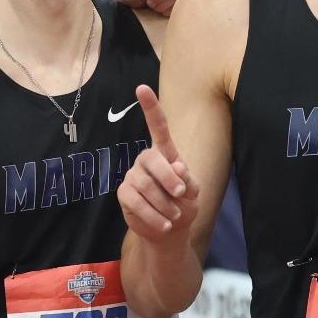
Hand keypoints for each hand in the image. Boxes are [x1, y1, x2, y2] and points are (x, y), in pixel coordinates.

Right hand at [117, 85, 200, 239]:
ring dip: (164, 203)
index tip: (141, 88)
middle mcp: (146, 160)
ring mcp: (132, 176)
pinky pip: (135, 201)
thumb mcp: (193, 191)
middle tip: (182, 194)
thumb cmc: (183, 204)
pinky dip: (153, 215)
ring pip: (145, 185)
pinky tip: (164, 224)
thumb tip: (175, 165)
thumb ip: (188, 178)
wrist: (169, 230)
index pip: (158, 126)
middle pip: (151, 159)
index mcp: (165, 152)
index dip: (150, 107)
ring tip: (175, 216)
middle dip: (168, 178)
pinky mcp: (124, 194)